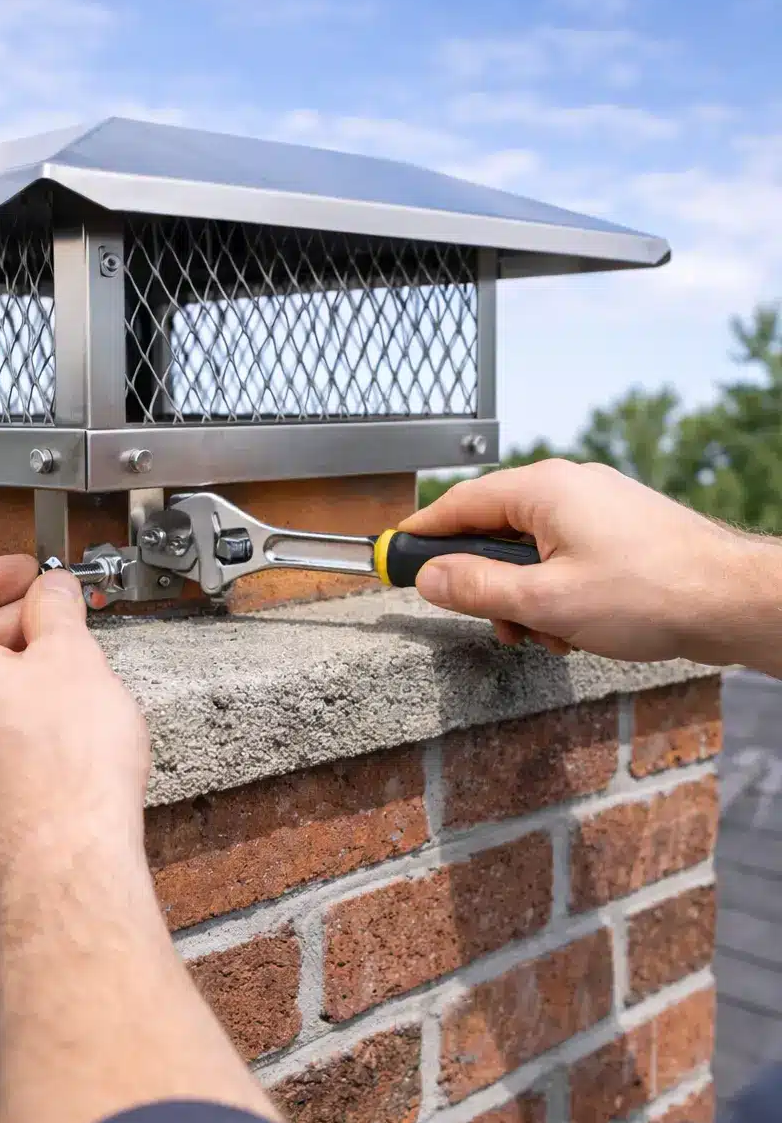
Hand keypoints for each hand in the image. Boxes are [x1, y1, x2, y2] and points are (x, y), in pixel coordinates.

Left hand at [0, 557, 149, 903]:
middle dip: (10, 624)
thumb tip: (53, 591)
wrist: (63, 865)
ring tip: (67, 667)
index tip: (29, 569)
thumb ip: (57, 610)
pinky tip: (52, 718)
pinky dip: (1, 712)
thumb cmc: (64, 770)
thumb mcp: (74, 660)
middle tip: (60, 615)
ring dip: (10, 671)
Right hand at [400, 459, 776, 665]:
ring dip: (528, 601)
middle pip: (495, 533)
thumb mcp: (545, 601)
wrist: (730, 599)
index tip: (393, 557)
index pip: (459, 504)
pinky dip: (559, 596)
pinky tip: (580, 629)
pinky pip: (564, 560)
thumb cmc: (649, 592)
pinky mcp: (618, 532)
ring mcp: (596, 508)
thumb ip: (477, 588)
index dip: (422, 535)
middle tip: (501, 626)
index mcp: (543, 489)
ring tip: (554, 635)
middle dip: (491, 588)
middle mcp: (567, 487)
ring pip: (531, 554)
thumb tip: (429, 576)